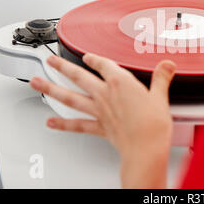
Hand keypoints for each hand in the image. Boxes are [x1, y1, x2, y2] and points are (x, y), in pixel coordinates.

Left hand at [30, 54, 175, 187]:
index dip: (94, 58)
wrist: (146, 148)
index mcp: (120, 82)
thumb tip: (167, 65)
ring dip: (52, 89)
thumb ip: (161, 78)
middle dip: (62, 67)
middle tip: (49, 60)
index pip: (103, 65)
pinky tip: (51, 122)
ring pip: (70, 97)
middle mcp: (105, 94)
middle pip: (79, 77)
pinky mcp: (99, 127)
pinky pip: (77, 124)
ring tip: (36, 83)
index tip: (87, 56)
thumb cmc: (153, 124)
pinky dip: (63, 124)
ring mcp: (99, 111)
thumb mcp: (160, 96)